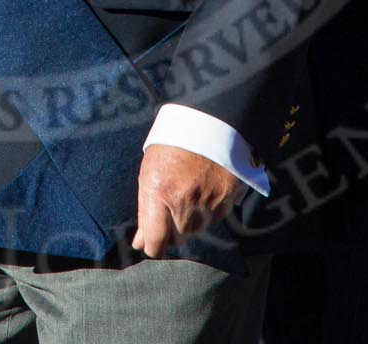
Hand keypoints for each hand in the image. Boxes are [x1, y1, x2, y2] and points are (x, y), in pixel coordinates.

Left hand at [131, 144, 241, 258]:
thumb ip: (145, 211)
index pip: (156, 242)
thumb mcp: (149, 173)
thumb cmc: (173, 145)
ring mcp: (208, 205)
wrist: (210, 122)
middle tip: (171, 201)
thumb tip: (140, 243)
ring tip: (188, 188)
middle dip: (170, 228)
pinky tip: (203, 187)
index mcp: (160, 194)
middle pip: (177, 239)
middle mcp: (185, 205)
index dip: (152, 246)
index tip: (150, 241)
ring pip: (196, 230)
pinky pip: (214, 218)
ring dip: (190, 219)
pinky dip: (208, 209)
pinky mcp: (227, 202)